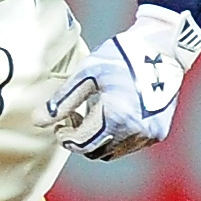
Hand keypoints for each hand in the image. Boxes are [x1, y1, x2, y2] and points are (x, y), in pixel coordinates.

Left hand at [46, 4, 200, 159]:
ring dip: (99, 139)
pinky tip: (115, 113)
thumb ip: (61, 101)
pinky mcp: (158, 133)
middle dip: (80, 139)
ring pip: (112, 152)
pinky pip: (129, 145)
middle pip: (95, 152)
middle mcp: (134, 131)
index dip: (65, 135)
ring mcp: (149, 134)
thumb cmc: (122, 55)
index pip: (80, 143)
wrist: (162, 48)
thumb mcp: (87, 74)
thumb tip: (38, 120)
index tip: (62, 120)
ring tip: (96, 113)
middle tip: (76, 115)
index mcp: (115, 116)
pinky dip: (117, 136)